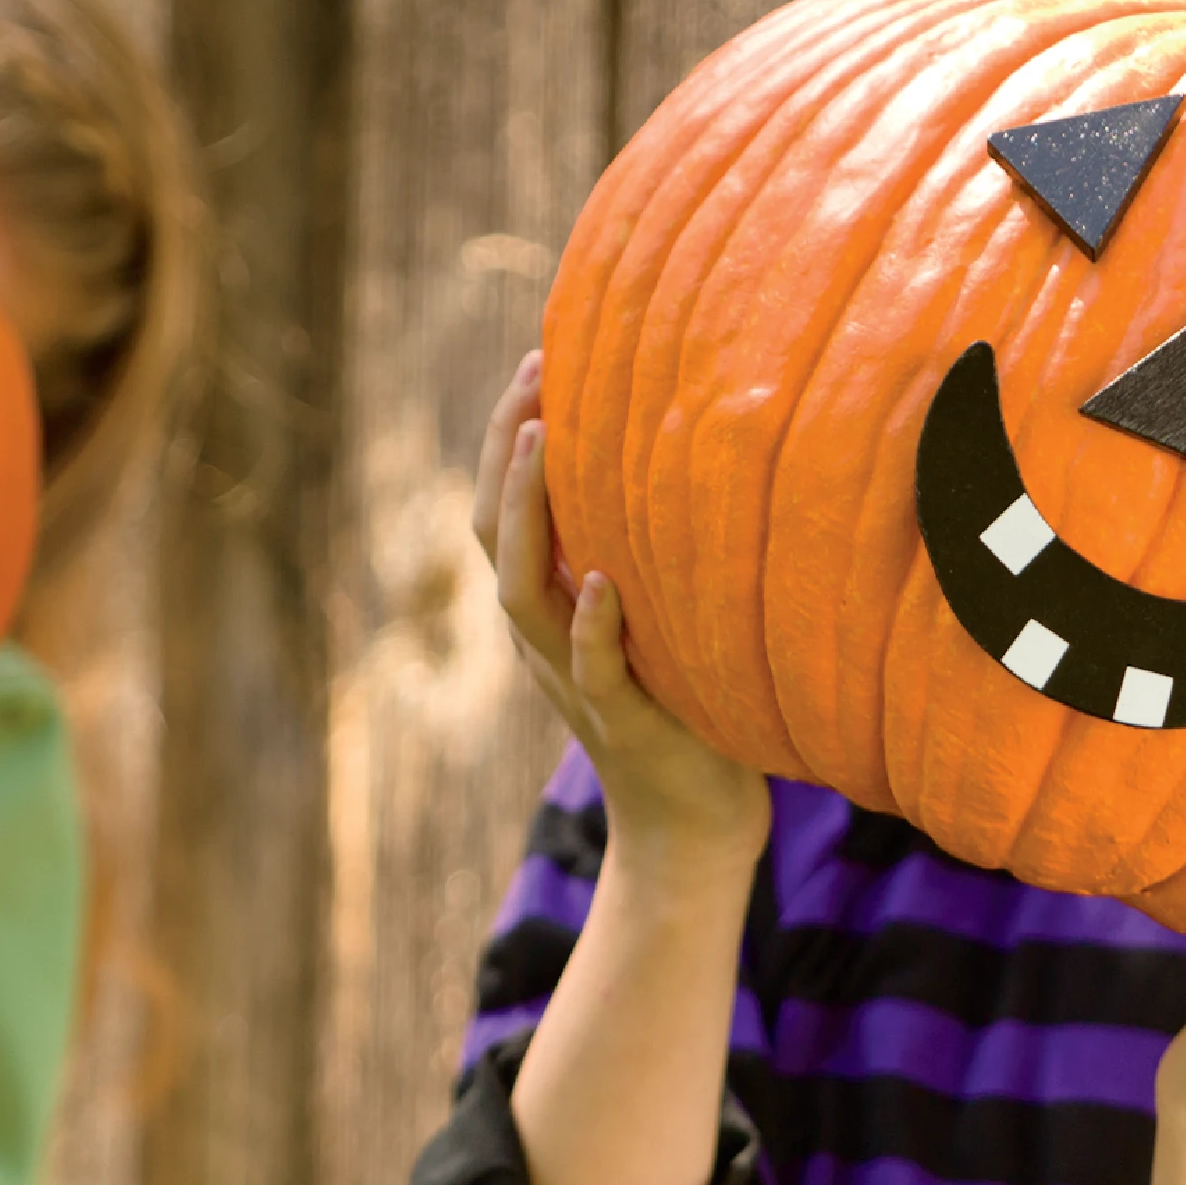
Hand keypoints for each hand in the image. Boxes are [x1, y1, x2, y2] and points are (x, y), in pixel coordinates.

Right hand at [472, 350, 767, 874]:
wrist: (693, 830)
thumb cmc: (689, 710)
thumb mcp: (657, 618)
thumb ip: (648, 553)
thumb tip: (689, 455)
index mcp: (549, 606)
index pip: (502, 506)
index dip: (509, 432)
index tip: (538, 354)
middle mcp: (545, 638)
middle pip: (492, 532)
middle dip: (505, 446)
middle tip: (533, 370)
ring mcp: (574, 681)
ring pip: (521, 593)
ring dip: (528, 512)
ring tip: (546, 437)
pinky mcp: (621, 725)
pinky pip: (592, 670)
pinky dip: (592, 626)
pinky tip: (604, 580)